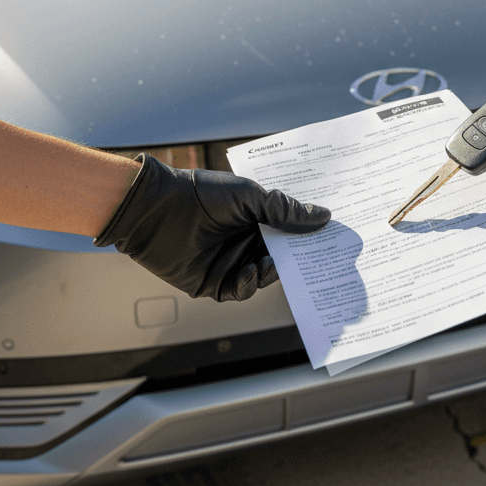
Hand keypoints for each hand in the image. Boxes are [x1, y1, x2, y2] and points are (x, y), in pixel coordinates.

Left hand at [95, 155, 330, 300]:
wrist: (156, 209)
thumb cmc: (202, 194)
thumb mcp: (250, 196)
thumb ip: (285, 210)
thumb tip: (323, 216)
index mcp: (256, 218)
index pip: (290, 230)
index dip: (308, 235)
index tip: (329, 237)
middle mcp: (246, 241)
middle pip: (281, 256)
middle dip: (296, 259)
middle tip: (313, 260)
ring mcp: (230, 262)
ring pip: (264, 276)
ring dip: (271, 272)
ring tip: (271, 263)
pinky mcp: (213, 283)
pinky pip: (239, 291)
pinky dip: (248, 284)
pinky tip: (250, 272)